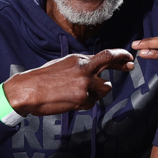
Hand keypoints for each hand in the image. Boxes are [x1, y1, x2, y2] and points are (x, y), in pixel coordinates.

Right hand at [4, 48, 132, 116]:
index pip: (106, 55)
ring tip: (81, 92)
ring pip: (104, 89)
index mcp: (79, 60)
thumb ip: (81, 66)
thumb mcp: (64, 65)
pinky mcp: (81, 99)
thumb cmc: (43, 79)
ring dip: (98, 91)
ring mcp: (84, 84)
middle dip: (122, 65)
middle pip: (110, 66)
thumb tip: (95, 70)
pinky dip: (85, 102)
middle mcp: (84, 69)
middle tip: (130, 66)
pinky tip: (72, 100)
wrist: (28, 90)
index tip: (128, 57)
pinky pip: (92, 102)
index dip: (120, 55)